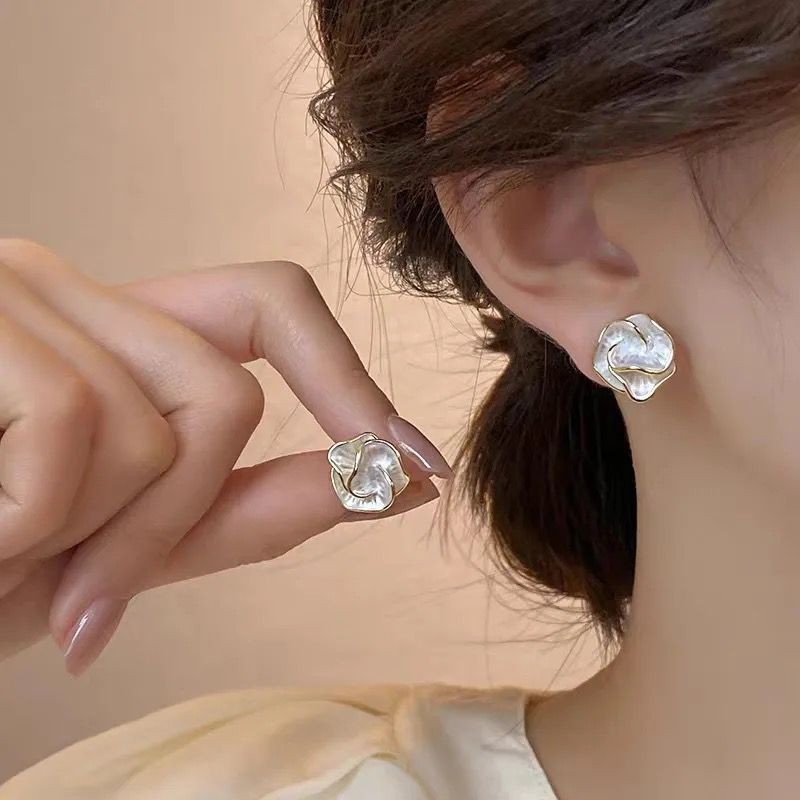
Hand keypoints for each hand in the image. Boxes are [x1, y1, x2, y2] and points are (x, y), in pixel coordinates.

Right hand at [0, 240, 448, 672]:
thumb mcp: (131, 541)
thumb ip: (256, 506)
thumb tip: (395, 483)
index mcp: (117, 333)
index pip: (273, 307)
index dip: (350, 383)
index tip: (415, 464)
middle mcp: (73, 289)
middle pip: (224, 392)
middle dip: (181, 515)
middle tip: (94, 598)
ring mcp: (16, 291)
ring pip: (162, 423)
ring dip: (98, 538)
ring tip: (7, 558)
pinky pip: (77, 434)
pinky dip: (36, 527)